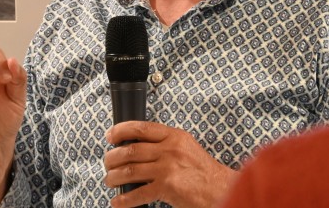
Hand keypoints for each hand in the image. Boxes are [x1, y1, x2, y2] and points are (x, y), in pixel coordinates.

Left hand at [103, 121, 237, 207]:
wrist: (221, 189)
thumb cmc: (203, 171)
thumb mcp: (186, 146)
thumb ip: (165, 143)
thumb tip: (137, 146)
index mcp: (174, 136)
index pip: (141, 127)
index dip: (120, 130)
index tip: (110, 136)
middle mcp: (169, 149)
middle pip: (130, 150)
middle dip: (112, 158)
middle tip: (107, 164)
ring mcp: (168, 168)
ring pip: (129, 170)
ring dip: (114, 177)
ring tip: (110, 181)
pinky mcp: (167, 187)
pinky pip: (138, 193)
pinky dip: (124, 199)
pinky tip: (118, 201)